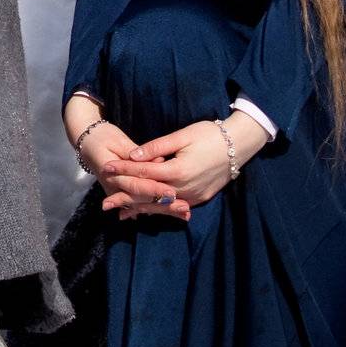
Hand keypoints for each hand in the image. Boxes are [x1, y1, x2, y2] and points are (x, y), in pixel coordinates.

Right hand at [82, 120, 190, 224]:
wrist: (88, 143)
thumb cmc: (104, 137)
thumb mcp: (118, 141)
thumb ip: (137, 154)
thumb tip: (158, 161)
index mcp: (111, 175)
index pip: (136, 185)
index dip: (154, 189)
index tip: (172, 193)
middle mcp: (113, 188)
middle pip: (142, 200)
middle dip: (164, 206)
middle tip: (185, 209)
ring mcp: (117, 193)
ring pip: (143, 205)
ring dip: (163, 210)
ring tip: (184, 215)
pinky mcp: (122, 194)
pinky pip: (140, 204)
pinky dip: (157, 208)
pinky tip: (174, 214)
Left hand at [99, 113, 268, 216]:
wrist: (240, 145)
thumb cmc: (210, 134)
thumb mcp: (183, 135)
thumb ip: (157, 147)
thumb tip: (133, 154)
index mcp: (178, 170)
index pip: (144, 172)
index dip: (124, 170)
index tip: (107, 168)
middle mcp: (185, 188)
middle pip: (149, 196)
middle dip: (126, 198)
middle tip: (105, 204)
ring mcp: (194, 196)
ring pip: (162, 206)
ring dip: (141, 208)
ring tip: (120, 212)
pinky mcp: (200, 199)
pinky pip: (175, 207)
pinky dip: (159, 209)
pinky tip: (147, 211)